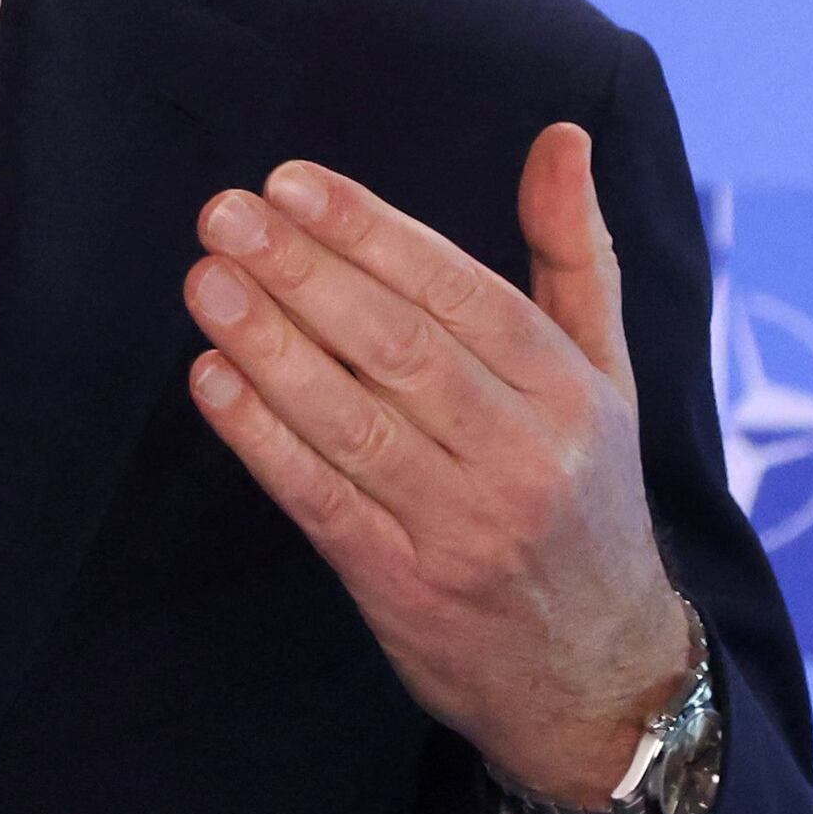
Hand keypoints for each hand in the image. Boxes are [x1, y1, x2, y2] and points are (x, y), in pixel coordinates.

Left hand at [181, 126, 696, 813]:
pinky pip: (323, 501)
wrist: (597, 674)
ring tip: (206, 281)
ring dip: (271, 346)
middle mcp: (526, 457)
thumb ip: (574, 257)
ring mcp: (464, 527)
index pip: (464, 294)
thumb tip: (559, 138)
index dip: (374, 233)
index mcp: (573, 393)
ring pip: (356, 423)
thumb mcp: (606, 377)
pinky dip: (262, 440)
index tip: (292, 183)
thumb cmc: (584, 498)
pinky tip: (212, 380)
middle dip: (306, 275)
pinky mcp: (404, 588)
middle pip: (403, 351)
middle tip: (226, 215)